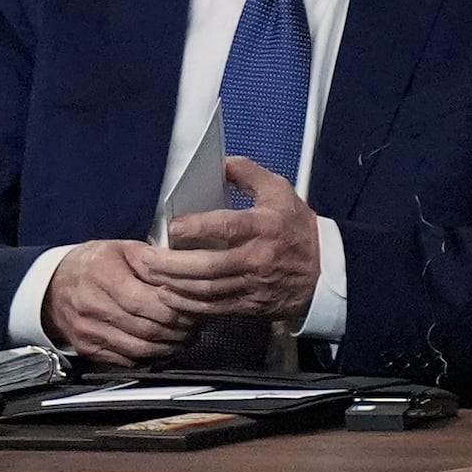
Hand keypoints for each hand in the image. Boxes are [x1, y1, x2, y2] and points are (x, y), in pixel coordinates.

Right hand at [42, 240, 195, 365]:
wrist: (52, 288)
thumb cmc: (92, 264)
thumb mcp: (120, 249)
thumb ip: (151, 260)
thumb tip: (182, 274)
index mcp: (104, 275)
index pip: (149, 301)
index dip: (177, 308)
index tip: (196, 306)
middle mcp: (94, 306)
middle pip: (148, 327)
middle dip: (180, 329)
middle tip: (198, 324)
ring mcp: (90, 331)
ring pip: (141, 348)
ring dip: (170, 346)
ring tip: (186, 336)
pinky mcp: (90, 349)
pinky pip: (128, 360)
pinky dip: (152, 356)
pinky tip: (165, 346)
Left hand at [140, 156, 320, 320]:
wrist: (325, 272)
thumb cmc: (298, 229)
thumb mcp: (280, 191)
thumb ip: (248, 173)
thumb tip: (220, 163)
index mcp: (265, 226)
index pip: (227, 226)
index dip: (197, 227)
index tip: (173, 226)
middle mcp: (258, 258)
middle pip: (209, 266)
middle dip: (172, 265)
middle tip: (146, 259)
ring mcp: (253, 285)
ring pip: (207, 291)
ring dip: (174, 286)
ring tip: (150, 277)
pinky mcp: (249, 304)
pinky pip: (214, 308)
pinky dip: (188, 305)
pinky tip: (170, 297)